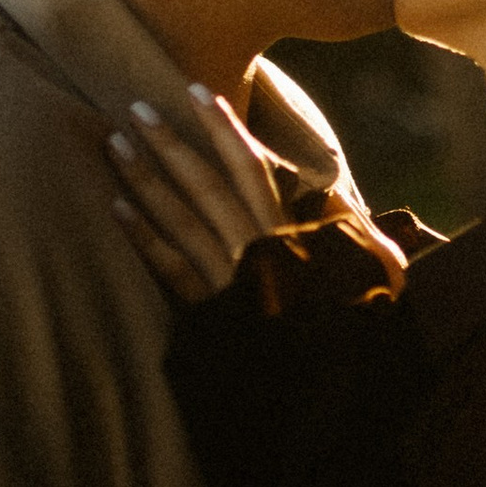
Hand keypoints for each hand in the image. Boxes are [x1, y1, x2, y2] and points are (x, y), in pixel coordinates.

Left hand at [107, 85, 408, 302]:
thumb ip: (351, 234)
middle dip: (172, 143)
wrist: (329, 395)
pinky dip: (143, 240)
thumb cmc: (356, 332)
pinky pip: (171, 272)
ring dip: (146, 180)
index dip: (224, 129)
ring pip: (182, 219)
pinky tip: (115, 209)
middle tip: (136, 106)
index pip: (252, 169)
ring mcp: (230, 282)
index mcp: (292, 236)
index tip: (197, 92)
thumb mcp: (371, 276)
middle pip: (208, 185)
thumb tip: (336, 198)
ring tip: (114, 145)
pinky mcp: (211, 316)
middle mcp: (258, 250)